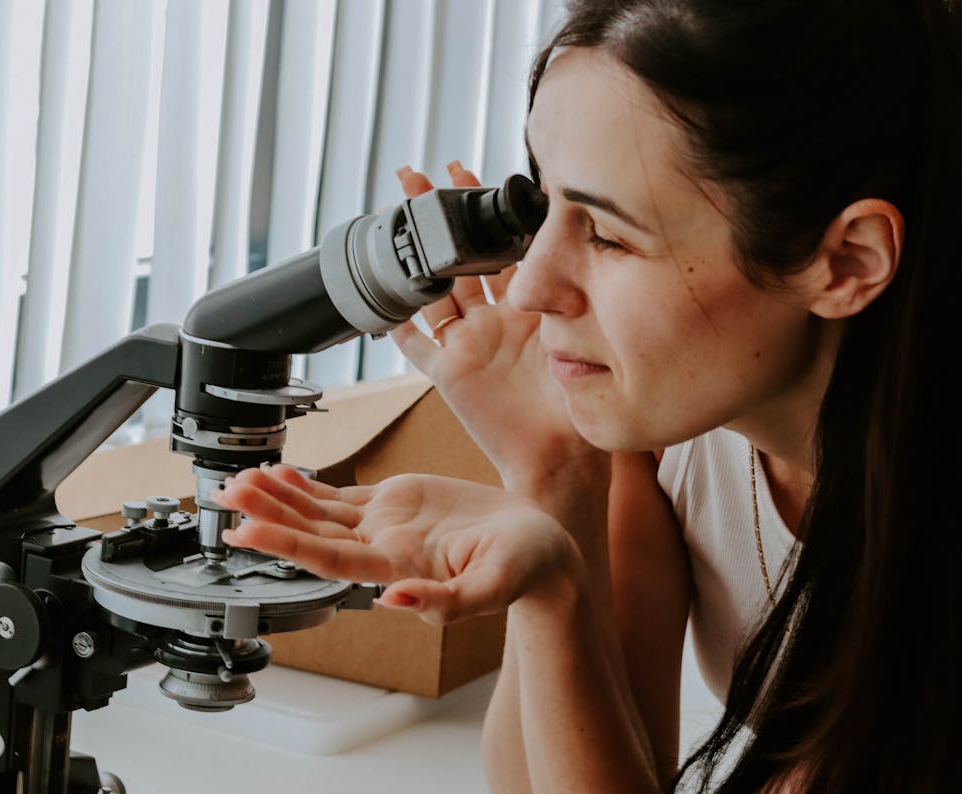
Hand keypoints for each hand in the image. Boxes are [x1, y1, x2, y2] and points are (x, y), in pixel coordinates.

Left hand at [212, 464, 580, 624]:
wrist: (540, 549)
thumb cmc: (525, 570)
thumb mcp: (494, 587)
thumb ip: (446, 601)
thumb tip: (392, 600)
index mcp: (398, 568)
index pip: (329, 557)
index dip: (285, 544)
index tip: (246, 532)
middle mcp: (381, 550)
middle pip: (311, 533)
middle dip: (266, 515)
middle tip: (225, 497)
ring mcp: (384, 527)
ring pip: (318, 513)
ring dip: (278, 497)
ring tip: (239, 479)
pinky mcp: (394, 505)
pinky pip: (340, 496)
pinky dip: (307, 486)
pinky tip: (279, 474)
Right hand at [391, 162, 595, 492]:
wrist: (562, 454)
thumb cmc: (580, 402)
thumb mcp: (582, 334)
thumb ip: (571, 293)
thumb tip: (580, 235)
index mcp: (527, 307)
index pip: (499, 246)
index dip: (479, 210)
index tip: (464, 172)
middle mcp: (494, 321)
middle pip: (459, 258)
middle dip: (437, 218)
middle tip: (416, 178)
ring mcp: (469, 345)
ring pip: (432, 290)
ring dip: (413, 256)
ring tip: (396, 216)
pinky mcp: (449, 374)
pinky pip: (414, 346)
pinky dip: (397, 325)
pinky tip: (379, 298)